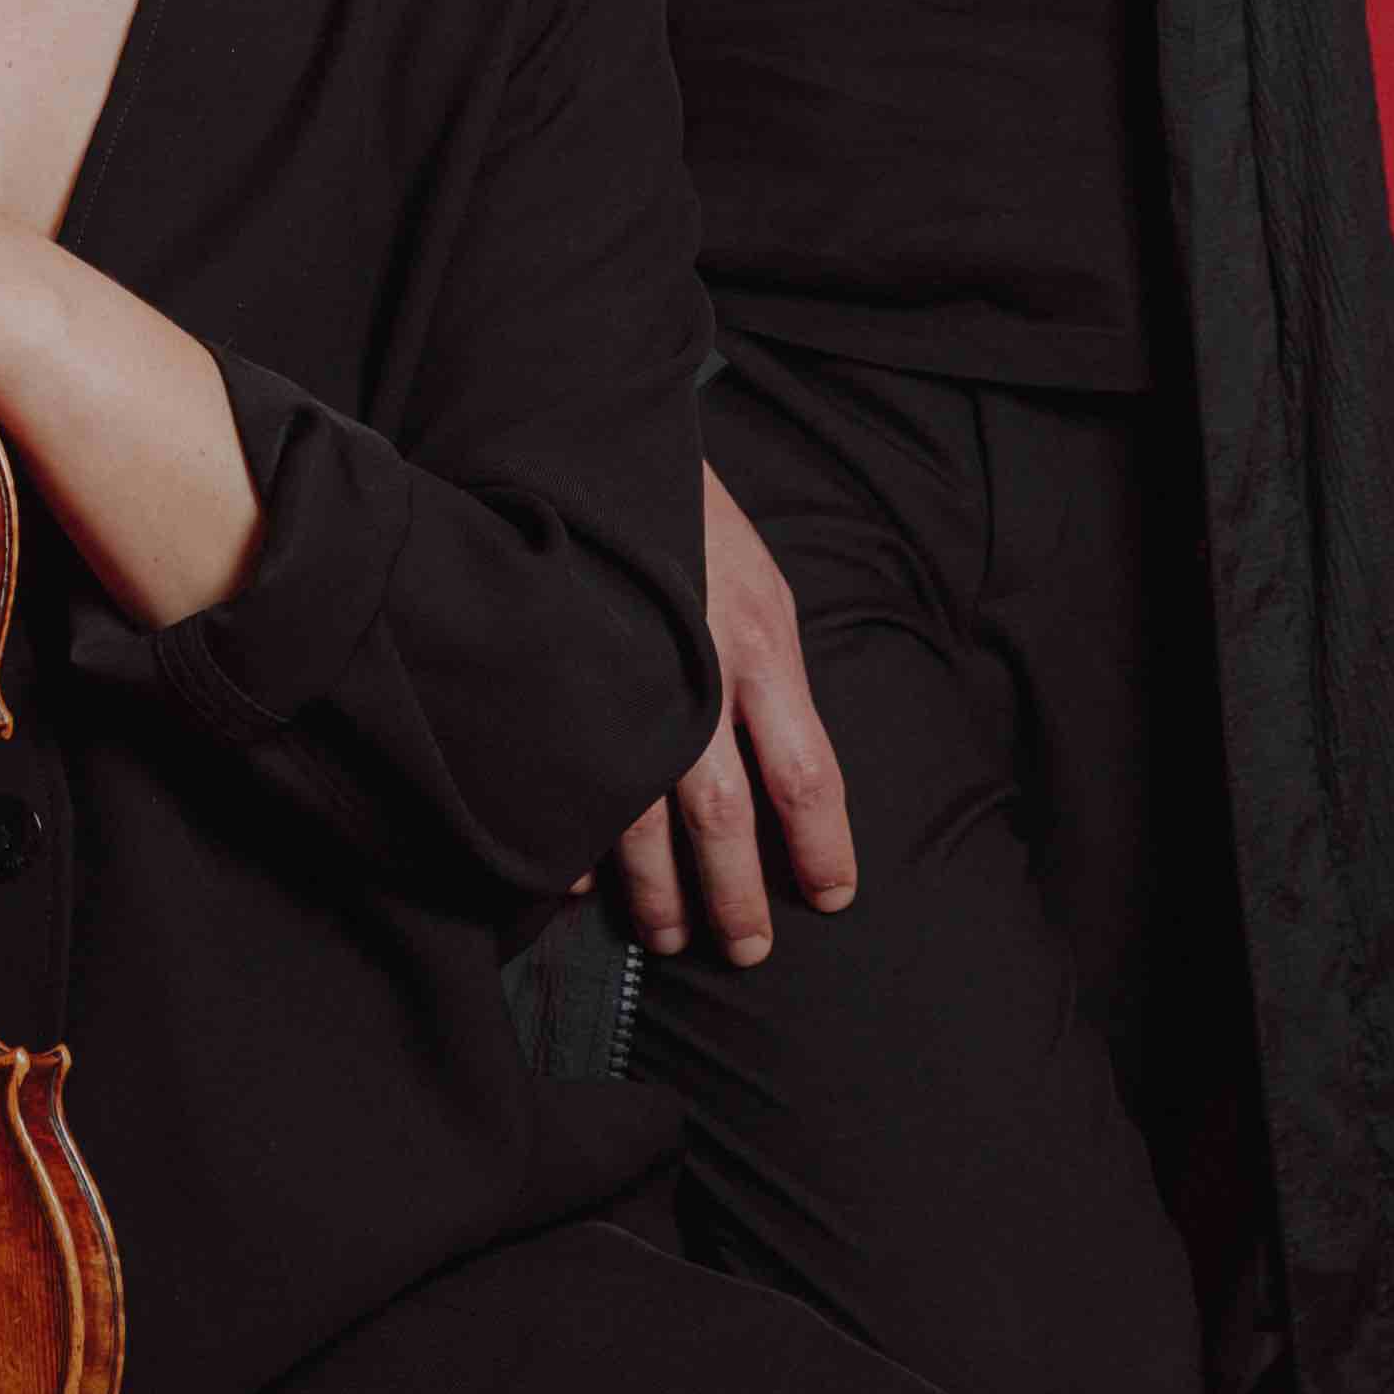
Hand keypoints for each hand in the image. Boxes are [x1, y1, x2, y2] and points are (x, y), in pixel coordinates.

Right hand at [599, 461, 852, 964]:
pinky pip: (570, 783)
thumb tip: (783, 775)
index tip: (831, 898)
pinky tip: (582, 882)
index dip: (821, 847)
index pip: (806, 774)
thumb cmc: (696, 523)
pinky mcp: (562, 678)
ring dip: (656, 890)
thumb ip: (773, 680)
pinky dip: (577, 841)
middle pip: (724, 817)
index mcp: (760, 646)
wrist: (602, 443)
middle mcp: (696, 673)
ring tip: (666, 934)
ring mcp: (622, 680)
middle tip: (746, 950)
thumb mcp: (762, 587)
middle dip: (735, 897)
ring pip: (642, 816)